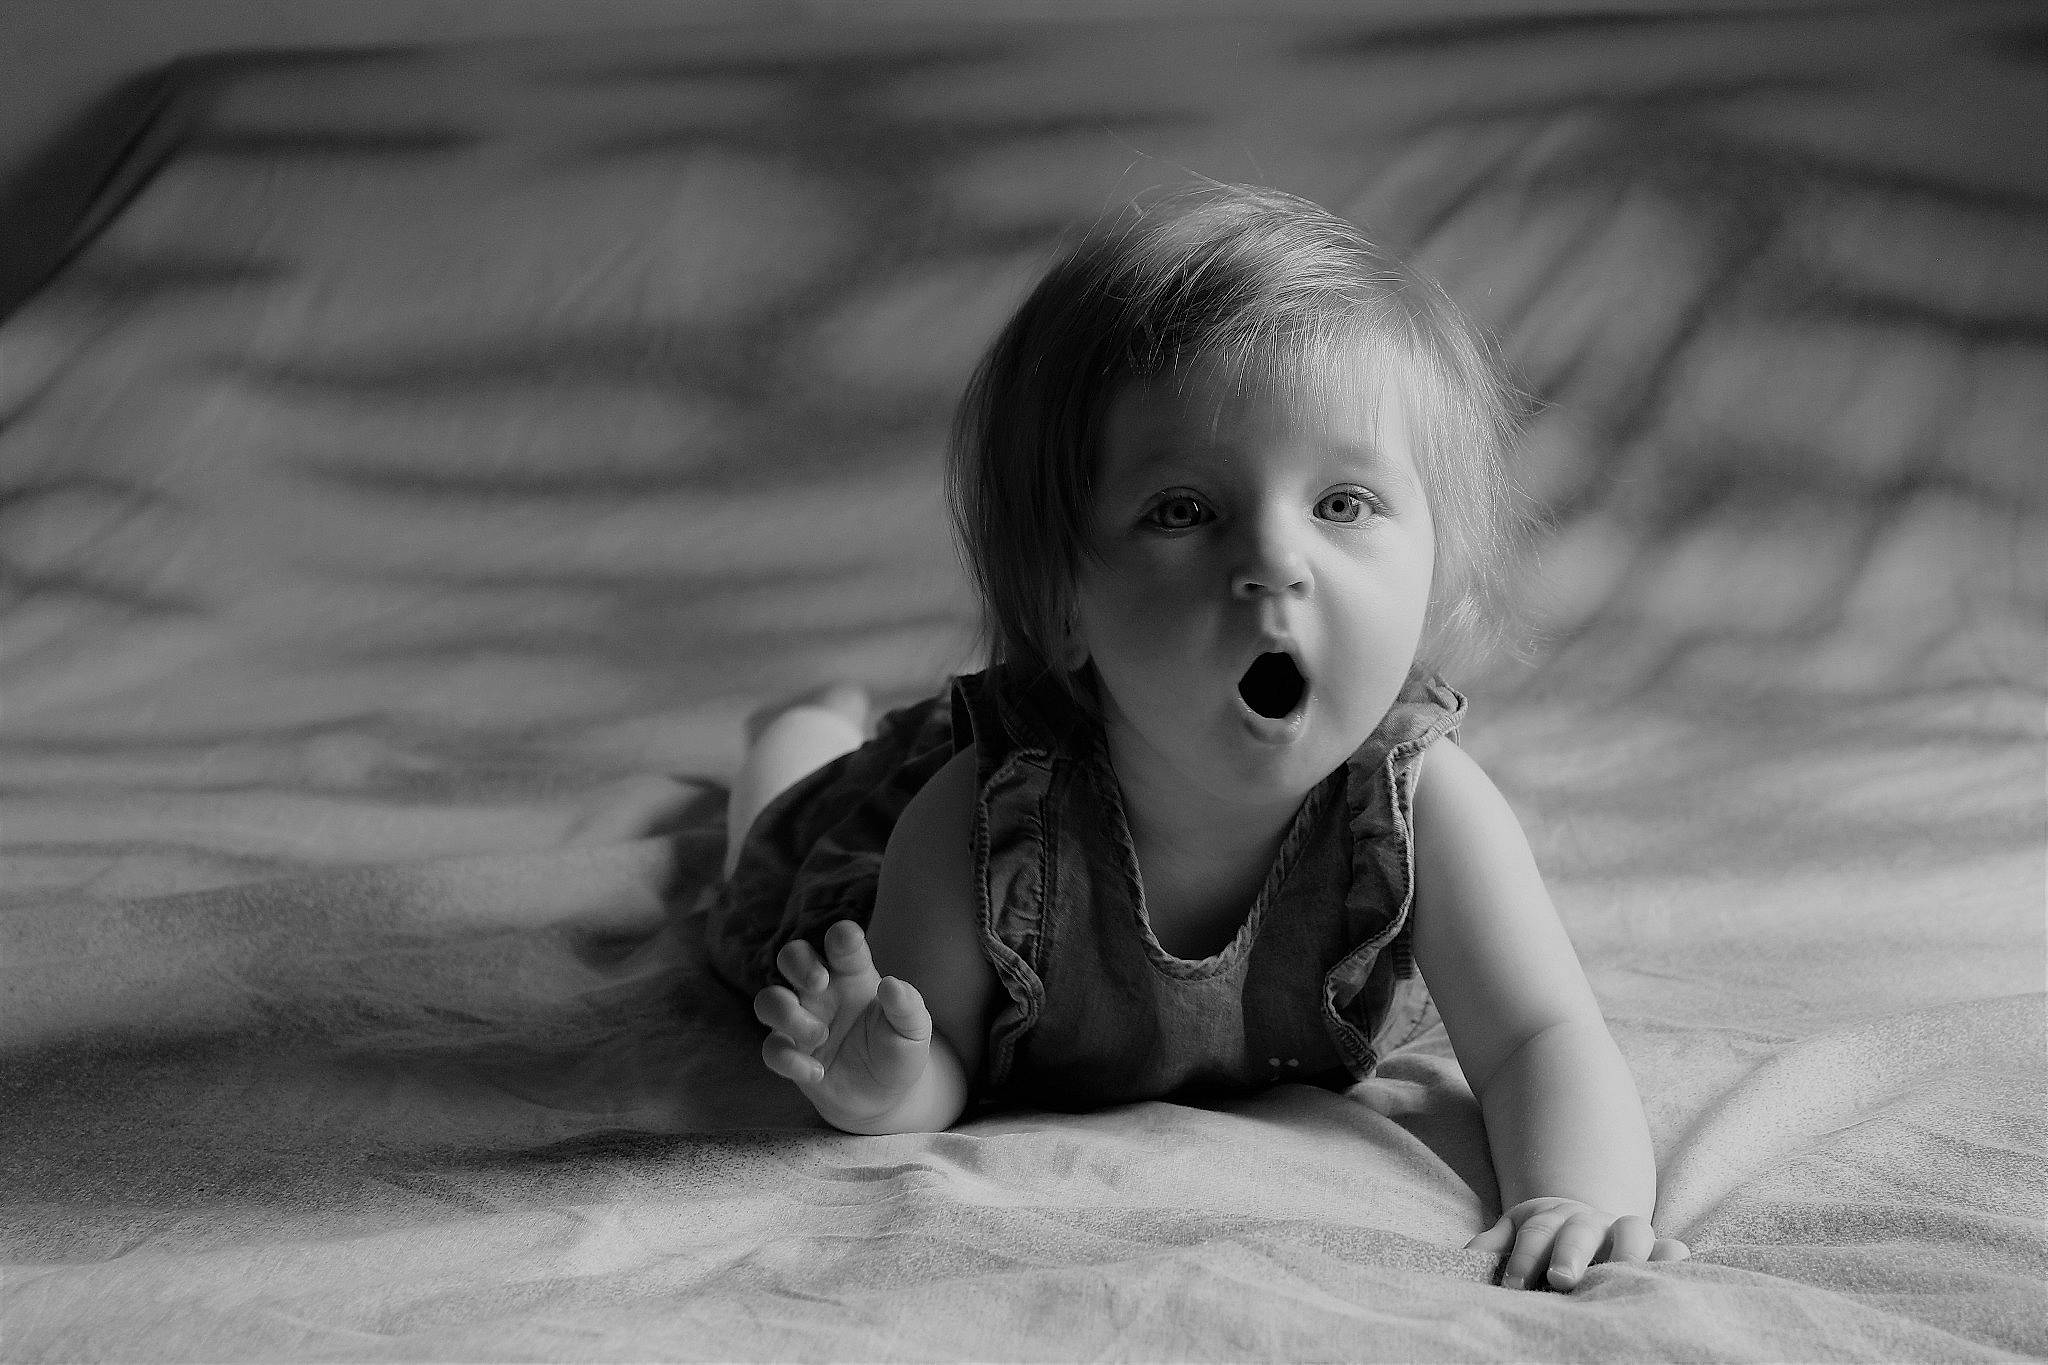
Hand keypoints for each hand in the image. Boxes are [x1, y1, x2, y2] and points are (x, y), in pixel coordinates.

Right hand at [752, 919, 933, 1129]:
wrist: (884, 1097)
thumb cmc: (898, 1051)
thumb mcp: (913, 1030)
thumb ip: (907, 1006)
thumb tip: (891, 985)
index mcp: (853, 974)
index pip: (840, 942)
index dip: (840, 936)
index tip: (847, 940)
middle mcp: (822, 992)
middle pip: (790, 956)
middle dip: (798, 962)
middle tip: (819, 983)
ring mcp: (802, 1021)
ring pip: (767, 1000)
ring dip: (787, 1014)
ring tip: (820, 1036)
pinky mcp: (791, 1054)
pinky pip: (771, 1049)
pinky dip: (789, 1060)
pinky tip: (817, 1073)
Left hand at [1467, 1197, 1690, 1290]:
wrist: (1581, 1222)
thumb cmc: (1542, 1238)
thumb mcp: (1513, 1233)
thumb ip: (1493, 1244)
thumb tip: (1466, 1259)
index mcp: (1552, 1217)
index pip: (1536, 1232)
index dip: (1523, 1258)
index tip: (1512, 1286)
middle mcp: (1590, 1221)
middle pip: (1581, 1229)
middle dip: (1570, 1251)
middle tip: (1560, 1279)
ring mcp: (1624, 1232)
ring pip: (1633, 1228)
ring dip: (1627, 1249)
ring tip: (1624, 1273)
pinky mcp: (1654, 1248)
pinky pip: (1669, 1248)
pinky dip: (1674, 1255)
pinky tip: (1678, 1265)